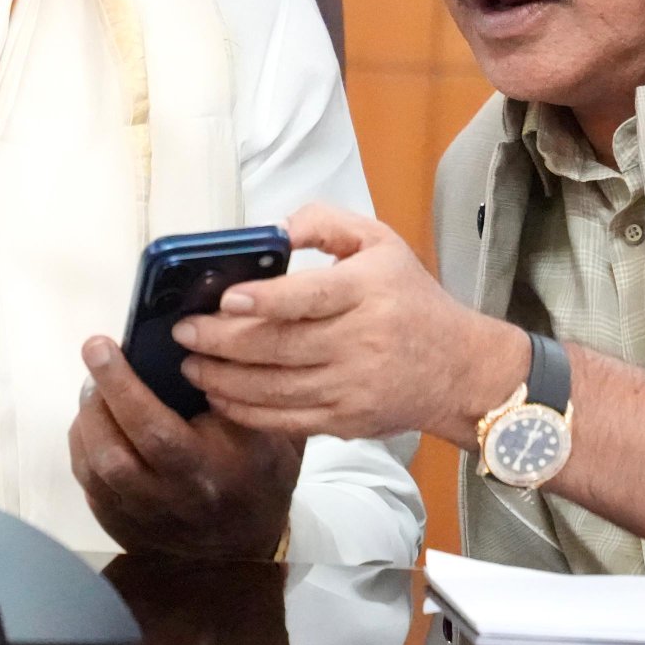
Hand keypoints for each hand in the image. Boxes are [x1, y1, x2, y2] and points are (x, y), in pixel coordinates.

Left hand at [68, 337, 300, 558]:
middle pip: (114, 452)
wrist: (243, 550)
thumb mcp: (268, 432)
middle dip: (97, 398)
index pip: (155, 429)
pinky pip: (89, 485)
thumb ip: (238, 389)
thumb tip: (206, 332)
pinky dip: (84, 447)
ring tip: (96, 389)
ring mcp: (140, 516)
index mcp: (209, 469)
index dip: (121, 387)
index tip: (101, 346)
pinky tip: (97, 424)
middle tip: (96, 354)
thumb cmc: (258, 475)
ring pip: (94, 468)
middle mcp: (169, 497)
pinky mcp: (121, 526)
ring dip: (86, 422)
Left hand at [171, 203, 528, 446]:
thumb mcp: (381, 243)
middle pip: (279, 347)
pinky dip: (245, 411)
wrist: (461, 370)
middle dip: (221, 341)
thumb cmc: (412, 301)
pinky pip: (285, 420)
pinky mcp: (345, 421)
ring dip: (223, 379)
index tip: (225, 299)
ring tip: (190, 364)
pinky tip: (218, 396)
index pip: (310, 298)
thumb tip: (277, 229)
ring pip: (274, 387)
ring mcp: (351, 387)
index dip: (264, 301)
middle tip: (184, 332)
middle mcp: (360, 341)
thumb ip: (327, 223)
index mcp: (368, 291)